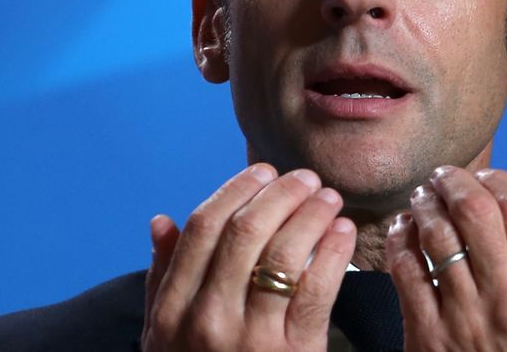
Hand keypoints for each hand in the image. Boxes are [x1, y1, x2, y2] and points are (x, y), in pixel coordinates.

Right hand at [141, 164, 356, 350]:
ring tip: (330, 199)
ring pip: (282, 253)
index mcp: (170, 311)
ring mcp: (249, 339)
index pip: (203, 228)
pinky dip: (334, 251)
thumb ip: (163, 279)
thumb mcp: (167, 338)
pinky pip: (318, 288)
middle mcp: (205, 321)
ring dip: (311, 214)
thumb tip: (162, 221)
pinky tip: (344, 231)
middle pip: (244, 231)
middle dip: (280, 194)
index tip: (263, 171)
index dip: (236, 189)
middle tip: (306, 178)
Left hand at [385, 166, 506, 351]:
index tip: (486, 176)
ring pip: (436, 235)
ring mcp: (463, 315)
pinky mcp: (426, 332)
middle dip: (454, 182)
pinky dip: (400, 239)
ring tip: (422, 196)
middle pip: (475, 212)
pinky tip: (403, 227)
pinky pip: (405, 269)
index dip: (499, 180)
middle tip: (443, 175)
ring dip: (424, 205)